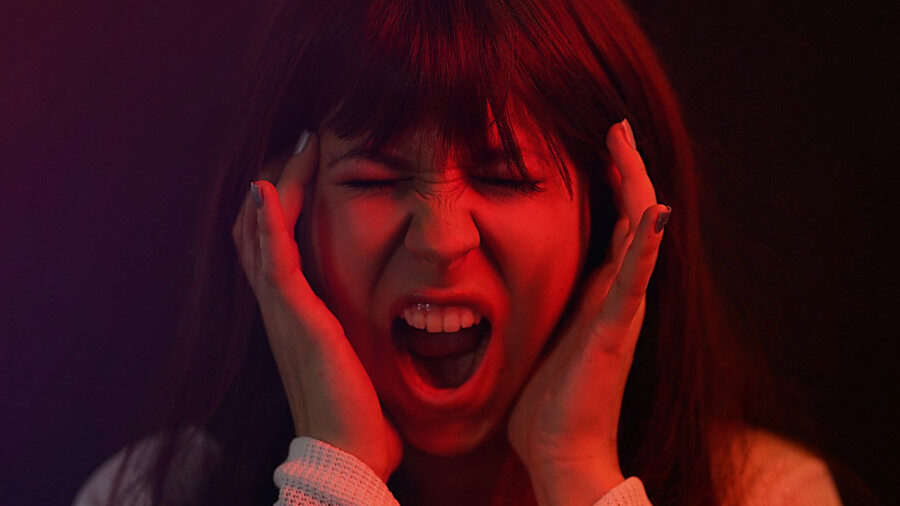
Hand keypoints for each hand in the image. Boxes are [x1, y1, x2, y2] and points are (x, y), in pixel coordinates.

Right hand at [231, 131, 401, 481]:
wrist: (350, 452)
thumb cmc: (358, 410)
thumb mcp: (354, 355)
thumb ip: (353, 329)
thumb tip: (380, 319)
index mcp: (293, 315)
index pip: (273, 247)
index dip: (280, 205)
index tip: (304, 165)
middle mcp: (279, 310)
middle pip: (257, 233)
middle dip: (276, 183)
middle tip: (298, 142)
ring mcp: (284, 314)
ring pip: (260, 237)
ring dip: (275, 188)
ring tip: (293, 147)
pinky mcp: (299, 321)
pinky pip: (274, 263)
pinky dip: (267, 225)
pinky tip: (266, 189)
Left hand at [507, 120, 669, 504]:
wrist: (562, 451)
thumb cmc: (547, 403)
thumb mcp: (541, 336)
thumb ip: (542, 307)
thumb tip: (506, 288)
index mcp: (599, 293)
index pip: (613, 224)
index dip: (610, 183)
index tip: (597, 145)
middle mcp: (618, 294)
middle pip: (633, 216)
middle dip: (625, 168)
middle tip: (615, 124)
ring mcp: (622, 309)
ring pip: (640, 233)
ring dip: (635, 184)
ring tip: (624, 139)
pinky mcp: (616, 330)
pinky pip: (636, 279)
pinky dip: (648, 244)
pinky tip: (658, 210)